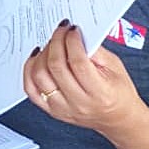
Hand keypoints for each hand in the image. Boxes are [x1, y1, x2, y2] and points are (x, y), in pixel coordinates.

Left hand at [23, 22, 148, 138]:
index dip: (71, 41)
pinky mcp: (51, 110)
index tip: (72, 29)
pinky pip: (30, 88)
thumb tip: (74, 34)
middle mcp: (79, 103)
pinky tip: (37, 58)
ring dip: (42, 54)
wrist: (119, 118)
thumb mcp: (116, 68)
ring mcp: (62, 108)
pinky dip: (29, 69)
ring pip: (40, 76)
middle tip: (61, 32)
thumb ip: (95, 50)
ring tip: (51, 45)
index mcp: (100, 93)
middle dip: (56, 42)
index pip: (77, 63)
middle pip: (56, 67)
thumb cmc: (119, 93)